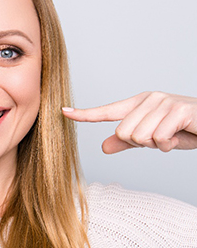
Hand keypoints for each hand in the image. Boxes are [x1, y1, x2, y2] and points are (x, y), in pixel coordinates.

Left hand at [62, 91, 196, 153]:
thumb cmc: (183, 130)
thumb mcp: (152, 139)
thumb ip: (127, 143)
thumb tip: (103, 146)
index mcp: (138, 105)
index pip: (106, 111)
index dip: (84, 114)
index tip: (64, 111)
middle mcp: (148, 100)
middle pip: (123, 132)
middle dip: (142, 143)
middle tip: (161, 138)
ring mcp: (163, 102)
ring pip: (140, 136)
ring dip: (157, 144)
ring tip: (171, 136)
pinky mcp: (178, 110)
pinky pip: (159, 137)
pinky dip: (169, 144)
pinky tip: (180, 136)